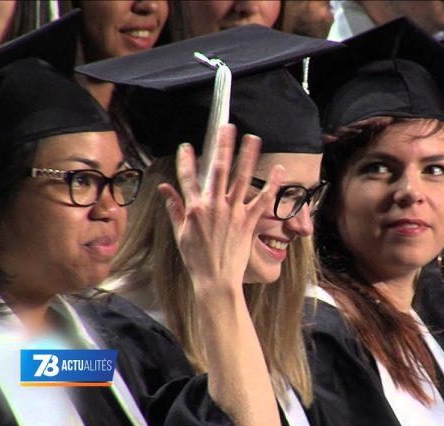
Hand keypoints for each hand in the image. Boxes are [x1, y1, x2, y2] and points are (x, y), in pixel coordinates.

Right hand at [158, 124, 283, 297]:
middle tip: (227, 127)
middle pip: (218, 170)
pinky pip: (262, 200)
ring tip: (253, 138)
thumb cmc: (196, 258)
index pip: (188, 178)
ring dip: (247, 157)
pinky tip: (280, 170)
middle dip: (222, 146)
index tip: (187, 145)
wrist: (215, 279)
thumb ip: (174, 208)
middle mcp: (214, 206)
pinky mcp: (249, 222)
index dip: (186, 161)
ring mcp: (233, 213)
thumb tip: (164, 189)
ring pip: (241, 179)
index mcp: (195, 209)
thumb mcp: (180, 233)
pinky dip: (272, 185)